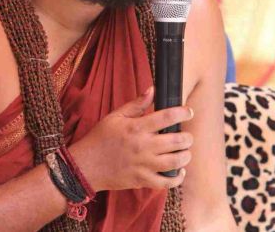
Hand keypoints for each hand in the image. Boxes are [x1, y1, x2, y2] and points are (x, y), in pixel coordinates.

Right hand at [69, 86, 193, 191]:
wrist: (85, 166)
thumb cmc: (100, 139)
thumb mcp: (115, 116)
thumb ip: (136, 104)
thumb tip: (152, 90)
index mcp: (136, 128)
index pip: (167, 117)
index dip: (182, 112)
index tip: (189, 111)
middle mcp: (143, 146)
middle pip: (176, 141)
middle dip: (187, 137)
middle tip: (187, 135)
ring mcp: (143, 165)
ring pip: (175, 162)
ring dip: (185, 156)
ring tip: (185, 151)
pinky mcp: (142, 180)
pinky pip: (166, 182)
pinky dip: (177, 178)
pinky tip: (179, 171)